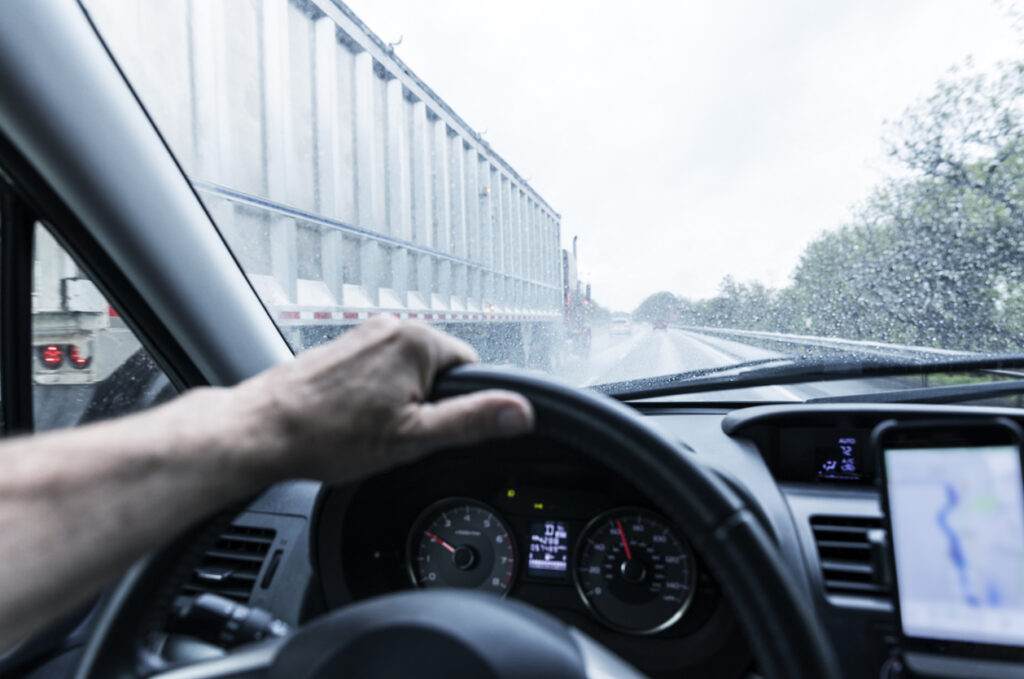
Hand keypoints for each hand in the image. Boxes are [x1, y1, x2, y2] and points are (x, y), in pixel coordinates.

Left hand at [236, 317, 533, 483]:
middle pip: (441, 371)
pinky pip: (381, 371)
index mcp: (418, 340)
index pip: (473, 370)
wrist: (262, 431)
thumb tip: (521, 410)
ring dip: (400, 401)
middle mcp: (392, 327)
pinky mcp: (345, 347)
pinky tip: (352, 419)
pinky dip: (375, 396)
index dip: (459, 409)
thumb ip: (473, 421)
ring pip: (409, 373)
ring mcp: (365, 334)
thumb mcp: (413, 438)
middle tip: (395, 434)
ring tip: (367, 428)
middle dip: (427, 405)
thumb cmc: (328, 435)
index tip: (430, 430)